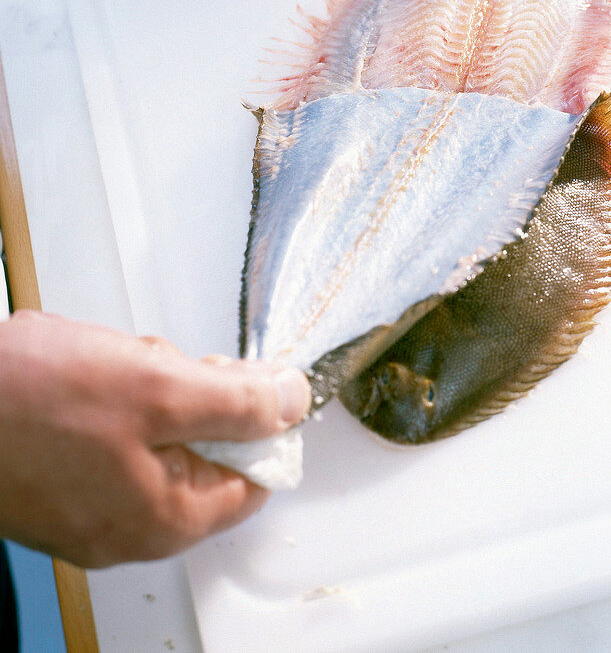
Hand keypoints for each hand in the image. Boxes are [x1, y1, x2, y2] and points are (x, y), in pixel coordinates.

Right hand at [0, 311, 309, 567]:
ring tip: (106, 365)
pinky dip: (110, 395)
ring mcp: (88, 508)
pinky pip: (112, 434)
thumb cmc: (31, 400)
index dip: (258, 421)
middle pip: (205, 452)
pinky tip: (79, 373)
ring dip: (147, 386)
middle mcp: (128, 530)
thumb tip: (295, 403)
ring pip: (158, 434)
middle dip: (190, 394)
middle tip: (156, 364)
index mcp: (164, 521)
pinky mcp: (57, 480)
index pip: (254, 479)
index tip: (240, 377)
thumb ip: (238, 401)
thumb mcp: (162, 387)